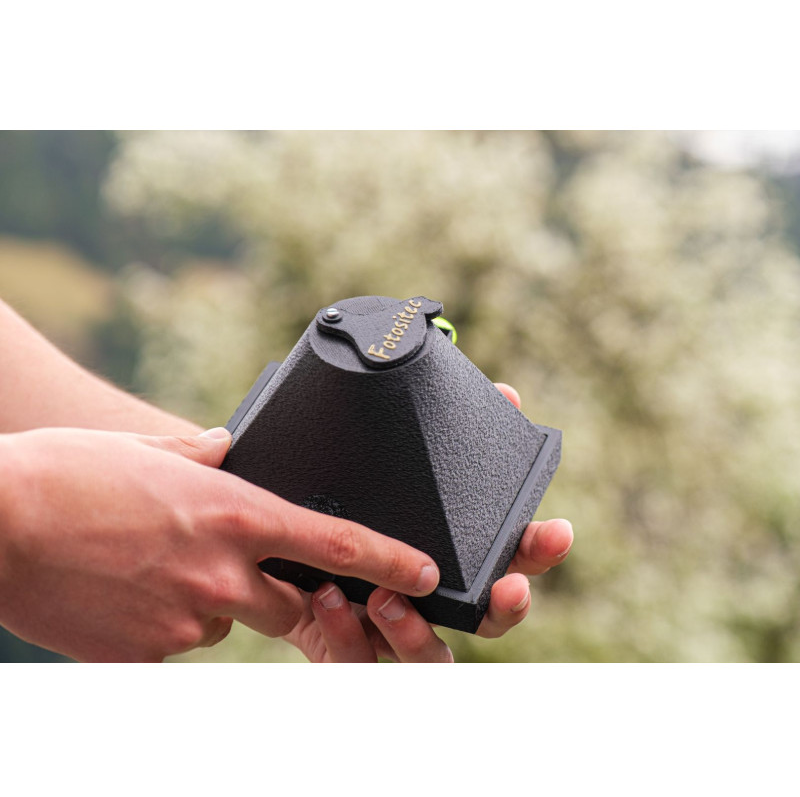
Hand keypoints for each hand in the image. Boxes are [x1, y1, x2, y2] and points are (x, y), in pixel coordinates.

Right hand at [0, 427, 439, 661]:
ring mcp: (184, 621)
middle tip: (236, 563)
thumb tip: (227, 450)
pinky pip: (179, 643)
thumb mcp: (150, 451)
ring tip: (158, 565)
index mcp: (234, 515)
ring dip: (214, 602)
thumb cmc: (69, 474)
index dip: (392, 562)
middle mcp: (221, 573)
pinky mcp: (144, 657)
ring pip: (230, 624)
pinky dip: (167, 621)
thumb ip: (202, 453)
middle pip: (291, 603)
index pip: (338, 544)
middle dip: (281, 591)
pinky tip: (128, 588)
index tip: (427, 575)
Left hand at [281, 383, 572, 661]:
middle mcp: (427, 598)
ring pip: (430, 660)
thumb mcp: (384, 461)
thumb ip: (443, 435)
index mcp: (446, 555)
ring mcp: (388, 628)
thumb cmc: (339, 494)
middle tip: (507, 588)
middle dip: (506, 608)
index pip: (509, 560)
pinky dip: (348, 637)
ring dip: (416, 634)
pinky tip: (328, 599)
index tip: (558, 531)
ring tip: (387, 597)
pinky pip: (357, 662)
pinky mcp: (342, 646)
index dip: (538, 551)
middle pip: (488, 621)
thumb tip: (506, 396)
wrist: (255, 538)